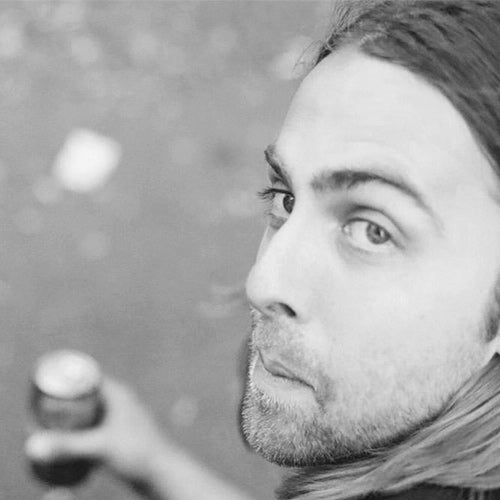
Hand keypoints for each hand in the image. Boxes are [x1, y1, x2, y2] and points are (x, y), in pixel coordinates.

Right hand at [25, 377, 169, 486]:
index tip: (42, 393)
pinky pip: (96, 428)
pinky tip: (69, 444)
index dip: (65, 382)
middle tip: (39, 416)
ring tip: (50, 430)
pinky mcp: (121, 435)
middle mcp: (120, 401)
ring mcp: (122, 418)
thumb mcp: (100, 447)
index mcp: (118, 393)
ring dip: (72, 420)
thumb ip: (67, 446)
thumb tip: (32, 445)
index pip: (86, 378)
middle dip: (64, 405)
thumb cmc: (138, 453)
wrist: (163, 472)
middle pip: (85, 396)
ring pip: (90, 413)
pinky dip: (81, 432)